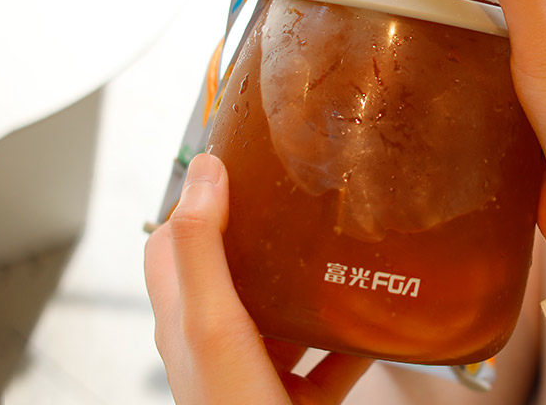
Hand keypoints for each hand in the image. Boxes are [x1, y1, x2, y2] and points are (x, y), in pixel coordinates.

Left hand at [145, 152, 371, 404]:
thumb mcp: (213, 329)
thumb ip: (201, 251)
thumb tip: (204, 170)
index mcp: (184, 322)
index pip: (172, 242)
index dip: (197, 200)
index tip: (240, 163)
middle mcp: (214, 346)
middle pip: (231, 271)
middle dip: (261, 233)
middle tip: (299, 199)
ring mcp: (254, 375)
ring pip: (278, 311)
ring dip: (306, 281)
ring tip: (339, 250)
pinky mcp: (292, 401)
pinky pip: (322, 360)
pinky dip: (346, 339)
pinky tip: (373, 325)